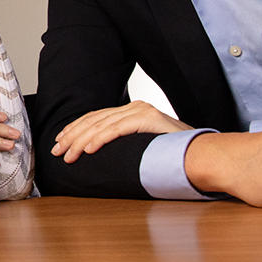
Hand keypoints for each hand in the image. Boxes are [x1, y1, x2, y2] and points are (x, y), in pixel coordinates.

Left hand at [52, 101, 191, 162]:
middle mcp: (134, 107)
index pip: (95, 118)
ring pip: (102, 125)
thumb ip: (125, 144)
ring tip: (69, 154)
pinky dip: (101, 139)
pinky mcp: (149, 119)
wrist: (203, 151)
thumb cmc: (174, 153)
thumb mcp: (142, 146)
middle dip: (72, 136)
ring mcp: (142, 111)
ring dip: (82, 141)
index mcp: (131, 111)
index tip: (59, 142)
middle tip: (57, 151)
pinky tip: (90, 149)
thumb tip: (99, 154)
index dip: (75, 129)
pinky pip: (119, 129)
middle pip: (94, 120)